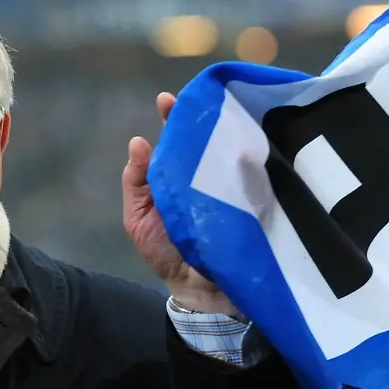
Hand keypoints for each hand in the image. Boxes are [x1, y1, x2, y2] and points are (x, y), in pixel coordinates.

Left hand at [123, 92, 240, 315]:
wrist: (200, 290)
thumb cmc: (166, 253)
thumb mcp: (138, 219)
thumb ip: (136, 183)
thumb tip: (137, 142)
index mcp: (177, 175)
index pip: (175, 140)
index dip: (173, 118)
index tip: (166, 99)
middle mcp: (204, 174)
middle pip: (206, 138)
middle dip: (204, 116)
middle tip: (202, 99)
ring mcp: (230, 185)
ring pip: (230, 152)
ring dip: (229, 133)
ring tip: (227, 112)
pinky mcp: (252, 199)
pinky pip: (252, 175)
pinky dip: (252, 161)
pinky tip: (252, 143)